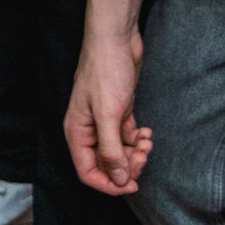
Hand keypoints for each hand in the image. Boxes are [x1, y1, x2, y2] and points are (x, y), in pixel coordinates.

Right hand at [65, 27, 151, 195]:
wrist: (116, 40)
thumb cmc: (105, 71)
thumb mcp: (108, 115)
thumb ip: (111, 151)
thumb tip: (118, 180)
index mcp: (77, 132)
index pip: (87, 171)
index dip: (108, 183)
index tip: (130, 184)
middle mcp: (88, 129)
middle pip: (105, 164)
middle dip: (127, 166)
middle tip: (143, 156)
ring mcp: (103, 121)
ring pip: (119, 152)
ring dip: (136, 153)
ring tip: (147, 142)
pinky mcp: (118, 112)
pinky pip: (127, 137)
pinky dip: (138, 139)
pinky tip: (147, 132)